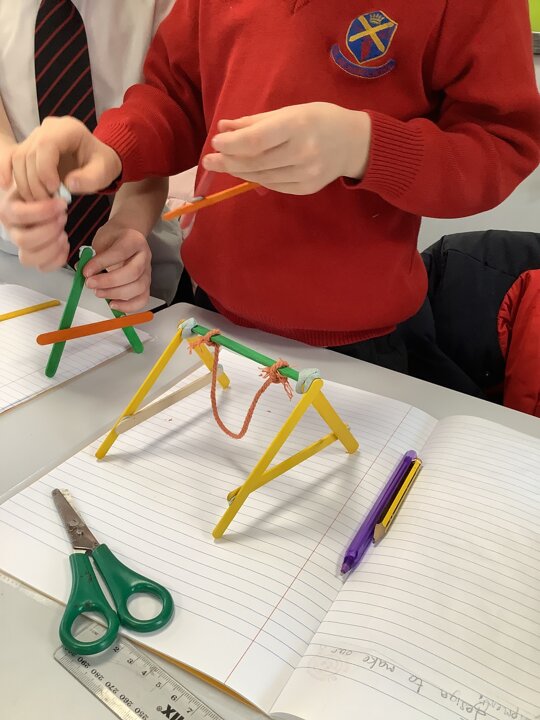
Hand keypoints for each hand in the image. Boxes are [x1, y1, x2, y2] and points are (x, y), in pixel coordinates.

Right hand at [0, 116, 121, 200]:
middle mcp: (48, 129)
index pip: (46, 145)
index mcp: (68, 129)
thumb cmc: (102, 164)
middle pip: (28, 154)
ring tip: (41, 201)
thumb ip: (90, 180)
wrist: (97, 159)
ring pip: (18, 158)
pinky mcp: (29, 147)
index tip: (54, 190)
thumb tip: (68, 185)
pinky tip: (7, 186)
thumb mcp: (104, 173)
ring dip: (26, 184)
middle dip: (35, 183)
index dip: (45, 170)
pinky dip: (8, 172)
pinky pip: (12, 158)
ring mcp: (35, 136)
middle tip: (48, 202)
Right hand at [0, 184, 68, 269]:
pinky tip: (65, 244)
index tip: (62, 204)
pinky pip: (43, 267)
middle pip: (24, 240)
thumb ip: (39, 184)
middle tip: (64, 218)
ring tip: (64, 234)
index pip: (19, 214)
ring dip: (52, 248)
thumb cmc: (38, 192)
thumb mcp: (35, 182)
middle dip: (49, 231)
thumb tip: (48, 190)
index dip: (43, 211)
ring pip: (29, 258)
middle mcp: (12, 230)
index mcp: (8, 210)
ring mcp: (22, 247)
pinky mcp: (35, 257)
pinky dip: (58, 259)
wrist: (36, 202)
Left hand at [84, 221, 151, 311]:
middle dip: (109, 281)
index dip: (101, 263)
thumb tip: (81, 270)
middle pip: (133, 273)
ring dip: (116, 294)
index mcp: (134, 241)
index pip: (120, 253)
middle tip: (90, 283)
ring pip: (138, 288)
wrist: (127, 237)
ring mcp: (147, 272)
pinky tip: (113, 304)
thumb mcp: (101, 240)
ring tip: (98, 292)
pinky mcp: (146, 285)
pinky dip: (127, 306)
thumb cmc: (115, 239)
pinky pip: (142, 300)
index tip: (86, 271)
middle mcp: (144, 257)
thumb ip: (93, 256)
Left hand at [202, 103, 371, 194]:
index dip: (232, 145)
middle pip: (254, 162)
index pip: (255, 141)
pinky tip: (247, 171)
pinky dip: (256, 178)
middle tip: (209, 160)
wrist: (354, 143)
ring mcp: (305, 174)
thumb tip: (224, 128)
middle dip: (228, 162)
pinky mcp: (306, 188)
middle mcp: (302, 152)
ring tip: (224, 164)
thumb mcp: (290, 111)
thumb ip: (256, 122)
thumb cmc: (319, 120)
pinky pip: (273, 185)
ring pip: (261, 177)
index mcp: (297, 126)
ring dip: (239, 171)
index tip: (216, 143)